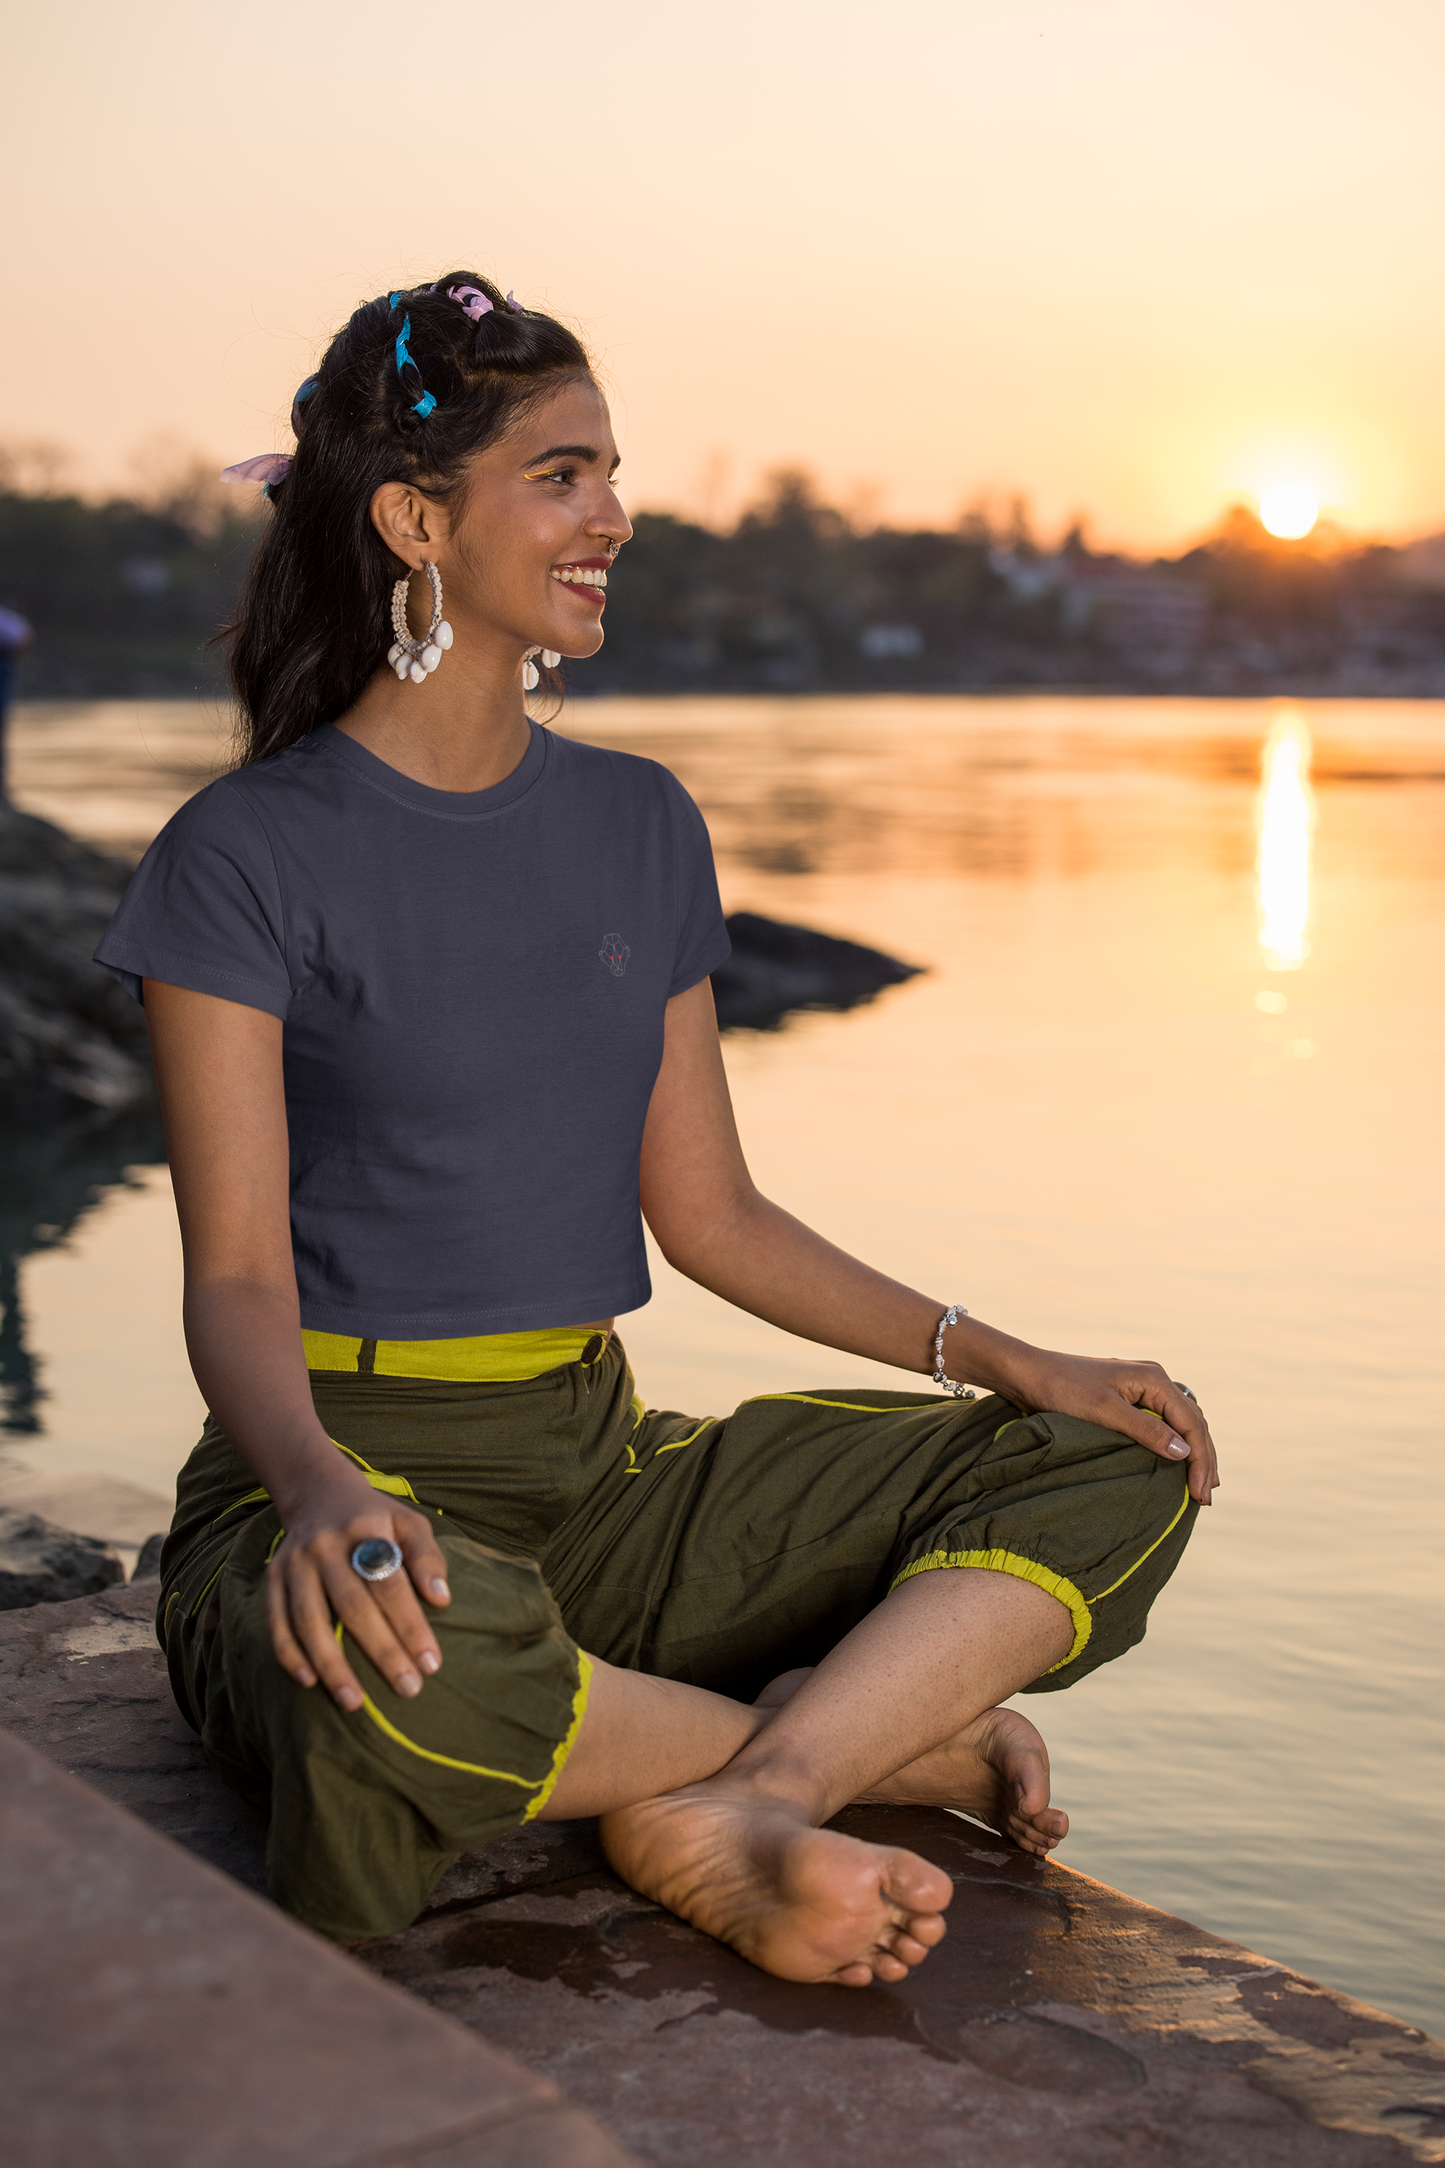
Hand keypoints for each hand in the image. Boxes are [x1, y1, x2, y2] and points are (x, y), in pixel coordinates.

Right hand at [265, 1467, 451, 1709]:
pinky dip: (290, 1654)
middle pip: (353, 1606)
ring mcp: (294, 1562)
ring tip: (355, 1703)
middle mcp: (325, 1544)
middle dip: (382, 1652)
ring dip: (331, 1664)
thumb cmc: (375, 1518)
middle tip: (408, 1689)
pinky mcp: (272, 1578)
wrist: (318, 1493)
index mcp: (365, 1527)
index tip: (432, 1663)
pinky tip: (310, 1682)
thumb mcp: (409, 1522)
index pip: (390, 1583)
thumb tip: (441, 1599)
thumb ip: (427, 1556)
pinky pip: (277, 1622)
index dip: (411, 1624)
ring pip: (309, 1620)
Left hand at [993, 1344, 1219, 1505]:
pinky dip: (1175, 1445)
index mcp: (1154, 1379)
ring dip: (1193, 1453)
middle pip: (1193, 1422)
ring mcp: (1142, 1390)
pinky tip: (1176, 1463)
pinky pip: (1163, 1424)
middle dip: (1203, 1459)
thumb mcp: (1104, 1413)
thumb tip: (1184, 1452)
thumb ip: (1145, 1431)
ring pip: (1182, 1423)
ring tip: (1200, 1485)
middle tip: (1206, 1496)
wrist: (1027, 1375)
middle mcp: (1154, 1381)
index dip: (1200, 1460)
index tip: (1200, 1494)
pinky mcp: (1128, 1400)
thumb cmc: (1062, 1390)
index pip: (1192, 1423)